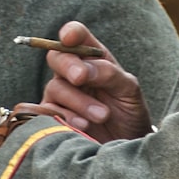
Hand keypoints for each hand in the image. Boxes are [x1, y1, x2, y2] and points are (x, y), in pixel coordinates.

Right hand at [34, 21, 151, 142]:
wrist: (126, 146)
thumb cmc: (129, 112)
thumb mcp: (129, 90)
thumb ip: (109, 74)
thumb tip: (85, 70)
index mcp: (93, 58)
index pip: (76, 36)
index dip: (71, 32)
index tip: (69, 38)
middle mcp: (74, 73)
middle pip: (57, 57)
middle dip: (68, 65)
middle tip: (80, 77)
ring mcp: (63, 95)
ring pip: (55, 86)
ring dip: (79, 100)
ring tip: (102, 115)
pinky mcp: (55, 118)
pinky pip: (49, 112)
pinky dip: (67, 117)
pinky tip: (84, 125)